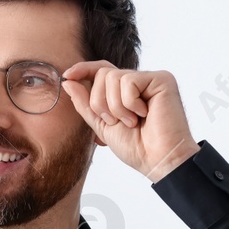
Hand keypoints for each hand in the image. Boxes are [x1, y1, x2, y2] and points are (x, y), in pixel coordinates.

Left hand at [60, 61, 199, 182]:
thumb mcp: (102, 125)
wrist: (158, 159)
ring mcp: (150, 79)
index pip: (101, 71)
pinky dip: (130, 103)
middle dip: (100, 103)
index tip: (67, 76)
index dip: (83, 70)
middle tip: (116, 122)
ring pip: (113, 77)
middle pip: (102, 74)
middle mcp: (138, 82)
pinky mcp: (161, 79)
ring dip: (116, 107)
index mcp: (125, 92)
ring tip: (132, 122)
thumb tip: (69, 81)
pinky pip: (129, 81)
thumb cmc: (136, 147)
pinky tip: (144, 114)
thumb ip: (85, 104)